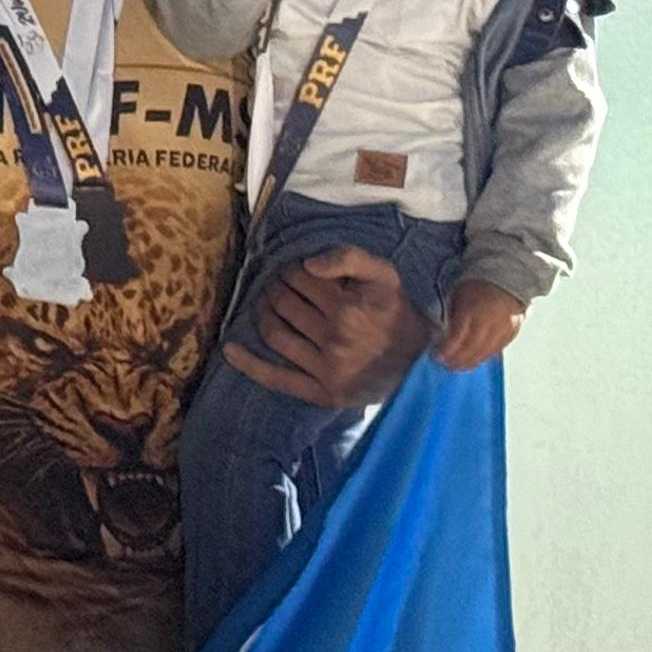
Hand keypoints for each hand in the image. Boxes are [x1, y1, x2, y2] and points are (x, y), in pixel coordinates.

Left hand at [221, 245, 428, 409]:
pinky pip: (277, 378)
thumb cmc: (399, 315)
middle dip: (273, 288)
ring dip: (261, 313)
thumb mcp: (386, 276)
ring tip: (264, 304)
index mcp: (348, 308)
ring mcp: (326, 368)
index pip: (300, 280)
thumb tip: (307, 263)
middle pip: (283, 304)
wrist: (421, 365)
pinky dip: (249, 364)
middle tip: (275, 285)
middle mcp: (335, 338)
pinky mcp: (320, 393)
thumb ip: (350, 258)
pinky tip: (230, 350)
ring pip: (276, 334)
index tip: (292, 271)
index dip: (289, 271)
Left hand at [431, 280, 526, 370]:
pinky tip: (474, 361)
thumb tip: (442, 340)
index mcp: (472, 309)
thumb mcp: (457, 298)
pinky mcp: (512, 333)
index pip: (457, 337)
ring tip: (458, 367)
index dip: (446, 350)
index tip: (436, 356)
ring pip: (485, 352)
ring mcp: (503, 328)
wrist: (504, 281)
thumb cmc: (475, 289)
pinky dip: (483, 357)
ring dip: (470, 362)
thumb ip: (452, 319)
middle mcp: (489, 320)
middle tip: (446, 365)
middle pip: (472, 348)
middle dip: (457, 360)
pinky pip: (496, 350)